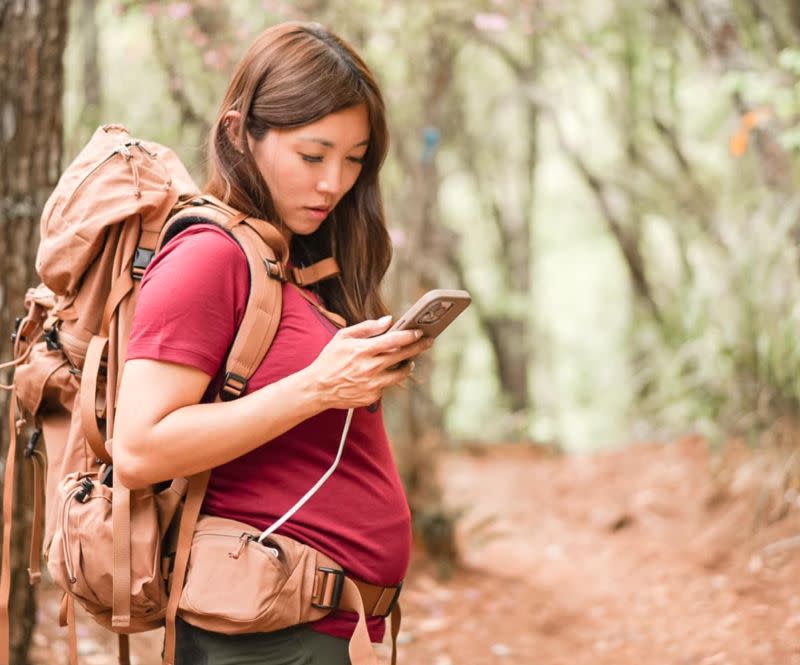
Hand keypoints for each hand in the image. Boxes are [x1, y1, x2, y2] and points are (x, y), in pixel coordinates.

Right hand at [304, 315, 433, 409]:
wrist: (318, 388)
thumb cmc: (330, 359)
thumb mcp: (343, 337)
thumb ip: (367, 328)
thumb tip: (388, 320)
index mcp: (362, 351)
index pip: (393, 341)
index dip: (409, 335)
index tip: (419, 331)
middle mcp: (370, 368)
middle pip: (402, 356)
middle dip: (418, 347)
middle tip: (428, 341)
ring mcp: (372, 385)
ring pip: (400, 374)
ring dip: (407, 365)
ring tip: (410, 359)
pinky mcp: (372, 397)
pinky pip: (386, 385)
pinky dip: (387, 378)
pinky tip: (381, 373)